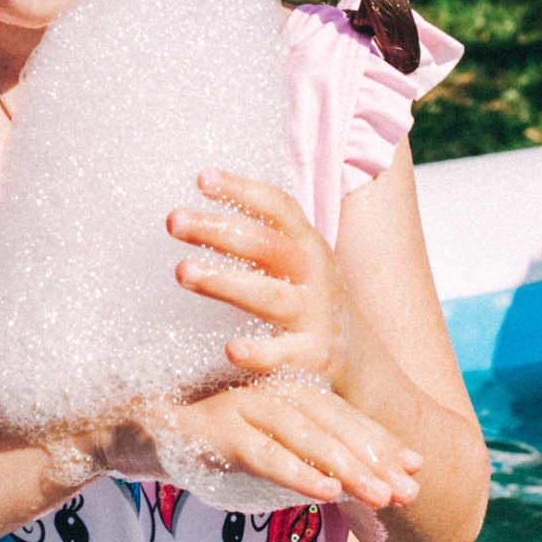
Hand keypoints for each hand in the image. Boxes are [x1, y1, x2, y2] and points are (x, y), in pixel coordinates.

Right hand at [95, 376, 419, 511]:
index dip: (381, 441)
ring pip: (307, 438)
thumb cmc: (197, 440)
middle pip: (335, 424)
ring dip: (349, 467)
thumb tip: (340, 481)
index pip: (342, 415)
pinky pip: (264, 455)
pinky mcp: (215, 430)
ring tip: (381, 495)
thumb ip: (294, 454)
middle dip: (376, 458)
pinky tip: (327, 493)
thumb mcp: (255, 447)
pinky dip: (297, 473)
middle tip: (411, 489)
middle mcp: (268, 390)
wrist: (127, 431)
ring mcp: (242, 407)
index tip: (417, 467)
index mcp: (281, 391)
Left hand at [166, 168, 357, 387]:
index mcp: (309, 248)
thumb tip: (199, 217)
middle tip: (173, 221)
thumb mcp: (298, 267)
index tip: (202, 177)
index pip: (278, 208)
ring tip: (182, 271)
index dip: (243, 190)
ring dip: (225, 282)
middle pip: (265, 245)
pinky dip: (261, 352)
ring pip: (269, 295)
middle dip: (218, 230)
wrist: (367, 364)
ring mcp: (316, 317)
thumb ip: (260, 243)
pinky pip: (286, 354)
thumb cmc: (314, 307)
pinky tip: (232, 349)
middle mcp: (314, 276)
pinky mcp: (316, 357)